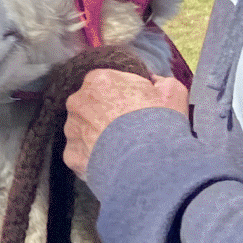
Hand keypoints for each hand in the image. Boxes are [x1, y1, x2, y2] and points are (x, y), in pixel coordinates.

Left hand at [62, 69, 190, 175]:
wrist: (148, 162)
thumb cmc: (159, 123)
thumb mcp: (171, 92)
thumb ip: (160, 81)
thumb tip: (154, 82)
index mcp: (98, 80)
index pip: (105, 83)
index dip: (120, 96)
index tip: (132, 108)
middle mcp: (78, 101)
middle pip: (90, 105)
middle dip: (104, 116)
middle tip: (126, 129)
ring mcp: (72, 128)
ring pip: (82, 130)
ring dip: (96, 137)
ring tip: (119, 148)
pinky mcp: (71, 154)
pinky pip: (81, 154)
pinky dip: (93, 158)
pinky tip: (110, 162)